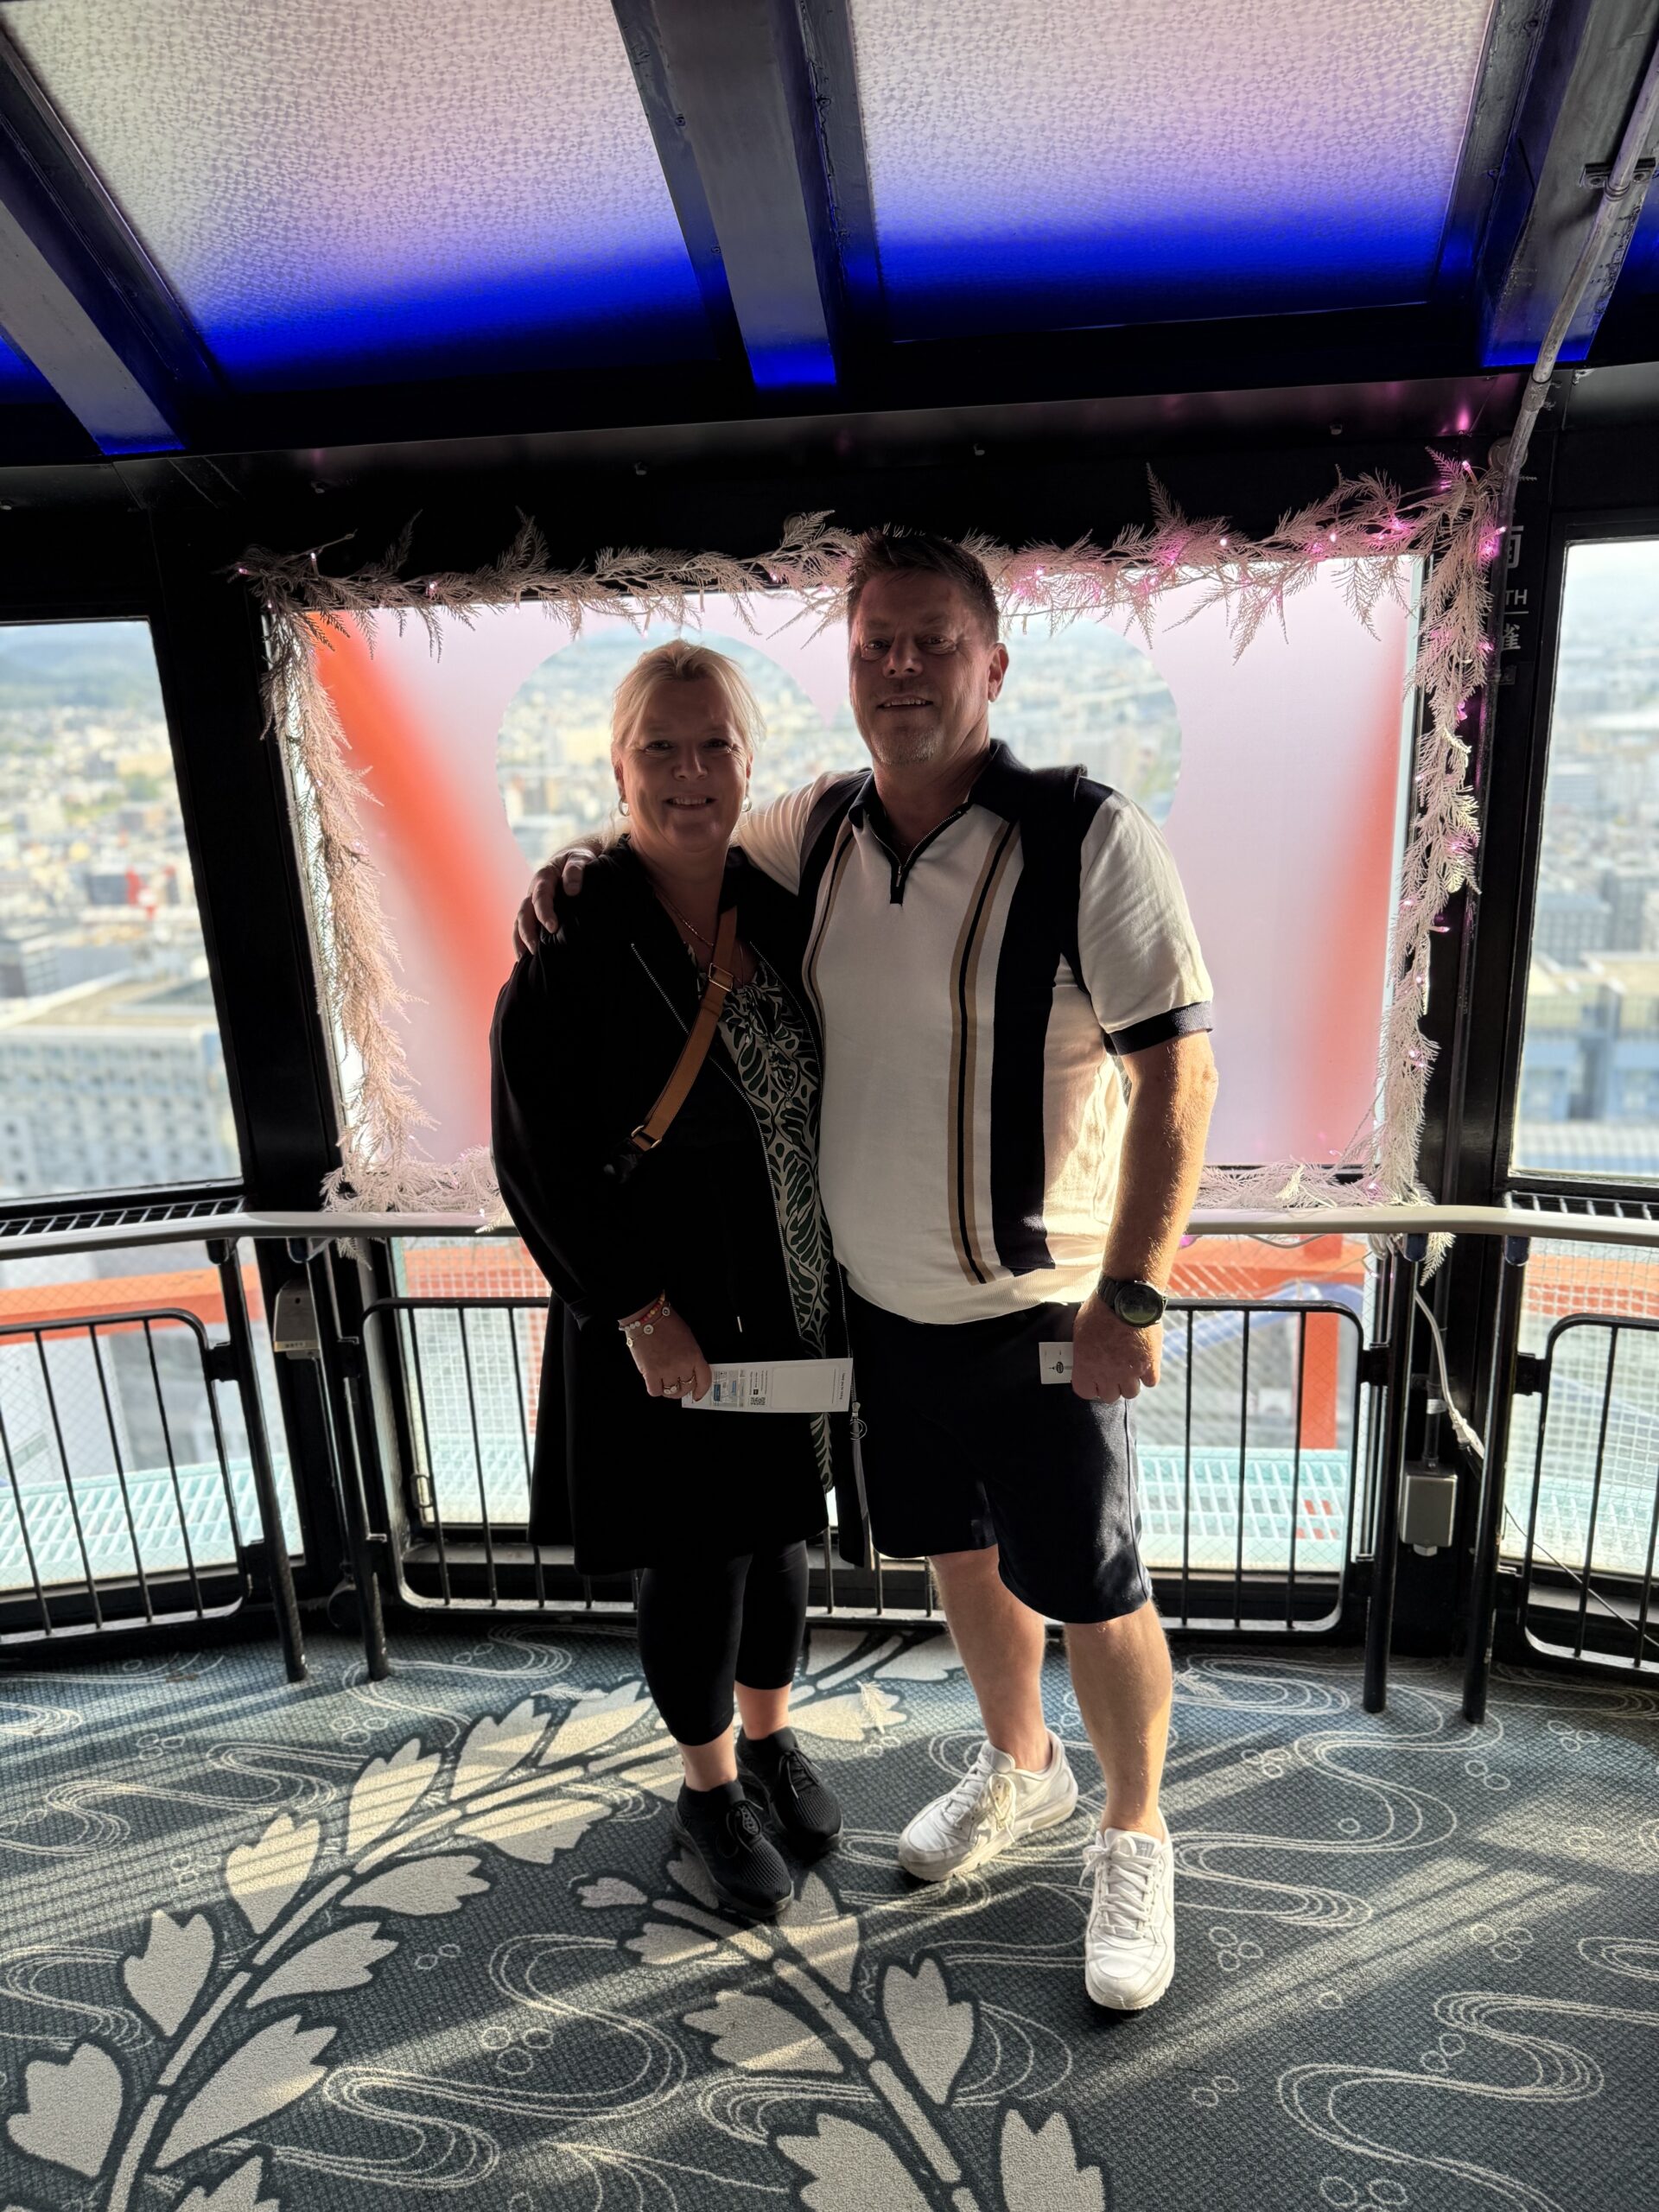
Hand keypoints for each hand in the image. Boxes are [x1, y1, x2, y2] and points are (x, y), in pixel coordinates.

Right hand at [513, 844, 599, 955]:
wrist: (574, 859)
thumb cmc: (579, 859)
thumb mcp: (580, 858)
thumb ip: (576, 870)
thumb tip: (572, 890)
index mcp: (543, 877)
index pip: (540, 897)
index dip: (544, 912)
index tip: (552, 927)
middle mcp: (533, 891)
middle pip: (523, 913)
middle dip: (527, 932)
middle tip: (536, 950)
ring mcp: (531, 903)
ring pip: (519, 922)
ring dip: (520, 940)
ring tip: (523, 959)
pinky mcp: (534, 912)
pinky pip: (523, 927)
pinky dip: (521, 941)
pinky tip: (525, 957)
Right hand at [620, 1305, 711, 1402]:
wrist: (647, 1318)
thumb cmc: (666, 1324)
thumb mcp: (688, 1338)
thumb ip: (691, 1356)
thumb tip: (689, 1372)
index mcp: (694, 1355)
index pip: (704, 1379)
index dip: (702, 1390)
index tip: (697, 1395)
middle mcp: (682, 1365)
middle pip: (686, 1388)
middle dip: (683, 1389)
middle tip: (677, 1386)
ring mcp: (666, 1370)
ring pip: (671, 1392)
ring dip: (669, 1390)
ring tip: (664, 1383)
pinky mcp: (650, 1373)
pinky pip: (655, 1391)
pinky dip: (655, 1389)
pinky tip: (654, 1382)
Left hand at [1070, 1290, 1159, 1404]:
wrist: (1127, 1299)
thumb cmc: (1100, 1309)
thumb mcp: (1080, 1329)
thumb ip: (1083, 1349)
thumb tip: (1083, 1356)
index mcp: (1086, 1366)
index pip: (1085, 1392)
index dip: (1090, 1386)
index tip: (1094, 1380)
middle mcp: (1108, 1374)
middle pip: (1110, 1396)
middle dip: (1111, 1386)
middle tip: (1114, 1373)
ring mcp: (1130, 1372)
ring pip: (1131, 1393)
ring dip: (1130, 1383)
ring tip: (1130, 1369)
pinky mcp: (1150, 1365)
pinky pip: (1150, 1382)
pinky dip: (1148, 1375)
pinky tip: (1145, 1364)